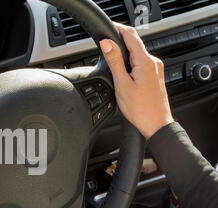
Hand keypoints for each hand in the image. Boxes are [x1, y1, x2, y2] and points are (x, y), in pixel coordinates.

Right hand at [99, 23, 173, 138]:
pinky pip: (141, 64)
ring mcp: (156, 69)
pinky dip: (130, 65)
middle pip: (134, 44)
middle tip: (104, 48)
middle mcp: (153, 62)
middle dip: (119, 44)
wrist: (156, 124)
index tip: (107, 30)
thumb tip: (107, 44)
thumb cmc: (140, 109)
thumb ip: (114, 61)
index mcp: (145, 61)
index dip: (118, 29)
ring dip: (124, 56)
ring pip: (137, 55)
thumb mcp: (122, 84)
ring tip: (112, 64)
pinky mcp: (155, 77)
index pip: (130, 36)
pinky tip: (123, 75)